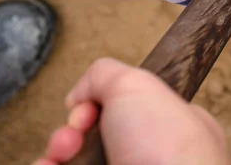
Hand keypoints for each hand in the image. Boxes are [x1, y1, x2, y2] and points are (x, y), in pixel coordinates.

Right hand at [33, 58, 229, 164]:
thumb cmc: (168, 149)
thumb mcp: (136, 84)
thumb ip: (105, 75)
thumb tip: (80, 94)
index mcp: (173, 127)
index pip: (126, 108)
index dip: (97, 104)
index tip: (89, 106)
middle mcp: (151, 157)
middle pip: (94, 138)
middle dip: (70, 132)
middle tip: (71, 136)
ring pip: (78, 162)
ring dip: (57, 152)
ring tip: (59, 154)